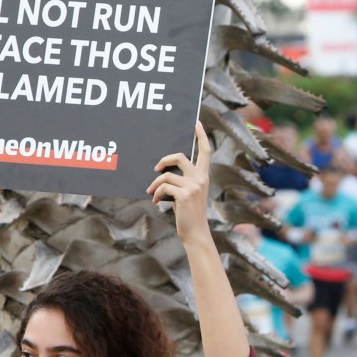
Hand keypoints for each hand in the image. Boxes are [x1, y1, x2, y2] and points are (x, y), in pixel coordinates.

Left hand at [147, 122, 211, 242]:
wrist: (195, 232)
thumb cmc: (189, 214)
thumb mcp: (188, 195)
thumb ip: (182, 181)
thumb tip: (162, 173)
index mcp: (203, 177)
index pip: (205, 152)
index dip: (201, 136)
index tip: (197, 123)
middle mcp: (201, 179)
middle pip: (180, 157)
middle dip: (165, 160)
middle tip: (156, 168)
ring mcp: (194, 186)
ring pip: (167, 175)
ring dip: (155, 184)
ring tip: (151, 192)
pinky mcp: (184, 195)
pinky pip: (163, 187)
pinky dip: (156, 194)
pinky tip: (155, 202)